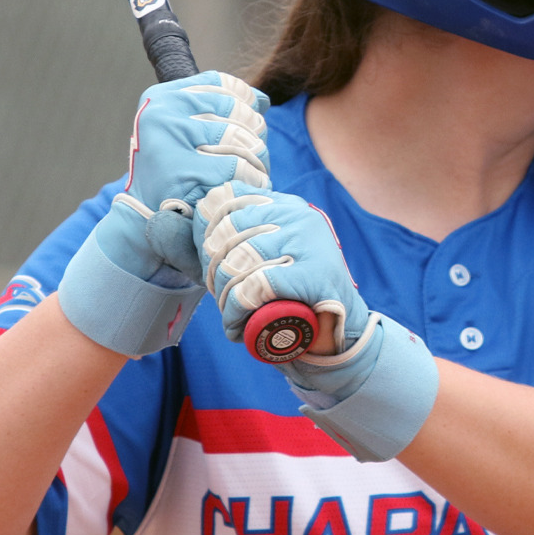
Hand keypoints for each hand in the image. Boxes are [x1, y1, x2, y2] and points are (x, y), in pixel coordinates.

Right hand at [122, 70, 268, 211]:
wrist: (144, 214)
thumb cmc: (172, 169)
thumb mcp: (186, 129)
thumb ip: (219, 109)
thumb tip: (262, 100)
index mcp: (162, 97)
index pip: (223, 85)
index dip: (246, 102)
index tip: (249, 123)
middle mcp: (163, 113)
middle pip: (239, 112)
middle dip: (256, 136)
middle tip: (255, 155)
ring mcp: (172, 141)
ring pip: (245, 140)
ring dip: (259, 161)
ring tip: (252, 172)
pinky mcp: (184, 172)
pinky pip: (240, 168)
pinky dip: (253, 179)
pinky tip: (246, 186)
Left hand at [196, 183, 438, 461]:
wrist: (342, 334)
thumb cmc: (298, 295)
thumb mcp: (274, 252)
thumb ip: (245, 231)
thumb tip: (191, 212)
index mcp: (288, 206)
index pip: (229, 200)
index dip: (208, 232)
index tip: (210, 261)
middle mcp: (299, 217)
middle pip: (227, 233)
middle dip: (213, 271)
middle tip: (220, 295)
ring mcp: (308, 243)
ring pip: (237, 262)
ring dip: (222, 295)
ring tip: (230, 313)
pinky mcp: (312, 275)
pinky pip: (254, 288)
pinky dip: (236, 311)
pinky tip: (236, 325)